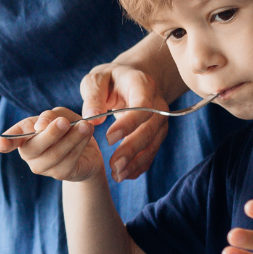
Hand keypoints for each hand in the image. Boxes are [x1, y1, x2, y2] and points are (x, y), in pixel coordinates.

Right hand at [0, 108, 103, 182]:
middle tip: (64, 121)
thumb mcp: (60, 115)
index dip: (5, 142)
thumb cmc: (68, 127)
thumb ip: (50, 116)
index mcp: (24, 136)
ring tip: (85, 125)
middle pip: (33, 147)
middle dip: (50, 134)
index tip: (0, 144)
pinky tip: (87, 134)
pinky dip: (80, 144)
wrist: (88, 148)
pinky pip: (69, 160)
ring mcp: (43, 167)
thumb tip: (40, 124)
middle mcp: (29, 154)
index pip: (11, 139)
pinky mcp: (60, 174)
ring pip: (54, 154)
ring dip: (71, 138)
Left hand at [80, 62, 168, 181]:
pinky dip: (139, 166)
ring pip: (152, 144)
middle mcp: (157, 103)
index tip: (108, 138)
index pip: (142, 105)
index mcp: (142, 84)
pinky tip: (125, 175)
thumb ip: (93, 96)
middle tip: (113, 165)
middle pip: (149, 129)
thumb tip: (92, 118)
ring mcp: (160, 120)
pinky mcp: (158, 133)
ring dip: (136, 162)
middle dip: (131, 149)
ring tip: (116, 175)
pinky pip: (152, 152)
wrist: (131, 78)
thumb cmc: (110, 79)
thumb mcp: (97, 79)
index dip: (128, 123)